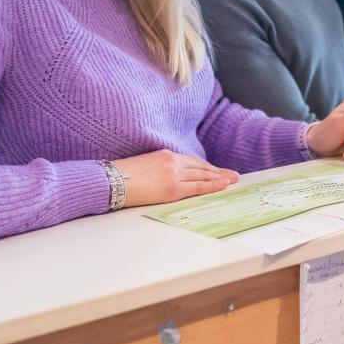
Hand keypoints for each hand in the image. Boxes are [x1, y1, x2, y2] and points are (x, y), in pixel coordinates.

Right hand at [114, 149, 238, 207]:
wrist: (110, 180)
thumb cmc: (122, 176)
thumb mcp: (145, 165)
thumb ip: (160, 168)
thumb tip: (166, 178)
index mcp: (166, 155)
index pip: (192, 161)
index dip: (206, 166)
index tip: (217, 170)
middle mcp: (173, 162)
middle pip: (201, 167)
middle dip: (218, 171)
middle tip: (233, 175)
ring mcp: (174, 174)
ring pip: (203, 176)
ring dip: (220, 178)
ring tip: (233, 180)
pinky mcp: (172, 188)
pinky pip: (198, 187)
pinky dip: (212, 186)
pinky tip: (223, 185)